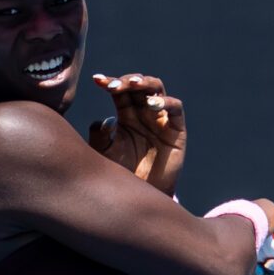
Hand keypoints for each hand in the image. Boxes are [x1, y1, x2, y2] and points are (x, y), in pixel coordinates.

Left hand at [86, 72, 183, 194]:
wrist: (141, 194)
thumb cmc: (122, 173)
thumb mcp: (104, 155)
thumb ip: (99, 137)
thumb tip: (102, 121)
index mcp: (126, 114)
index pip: (119, 91)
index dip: (110, 82)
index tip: (97, 80)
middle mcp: (144, 113)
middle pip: (137, 86)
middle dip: (126, 81)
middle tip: (113, 85)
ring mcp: (160, 119)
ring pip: (157, 89)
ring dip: (145, 83)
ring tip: (133, 84)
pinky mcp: (176, 129)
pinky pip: (175, 108)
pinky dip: (165, 102)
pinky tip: (151, 104)